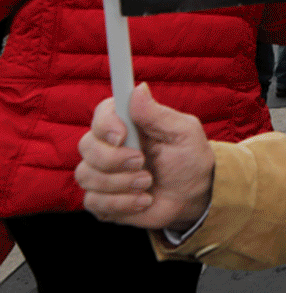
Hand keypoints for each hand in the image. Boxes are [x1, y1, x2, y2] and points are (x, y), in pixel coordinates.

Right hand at [75, 83, 214, 231]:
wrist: (192, 195)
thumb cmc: (189, 157)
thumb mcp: (183, 133)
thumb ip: (157, 114)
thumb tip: (138, 89)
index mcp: (129, 123)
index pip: (102, 113)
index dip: (106, 124)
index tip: (122, 136)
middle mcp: (110, 145)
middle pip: (87, 146)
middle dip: (114, 159)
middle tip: (142, 163)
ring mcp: (102, 173)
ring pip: (86, 175)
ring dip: (121, 183)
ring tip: (148, 183)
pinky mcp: (101, 198)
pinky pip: (93, 201)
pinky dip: (121, 203)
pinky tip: (142, 200)